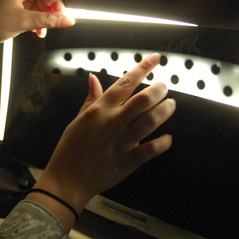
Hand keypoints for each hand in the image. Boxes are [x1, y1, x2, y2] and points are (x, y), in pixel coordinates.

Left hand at [0, 0, 74, 81]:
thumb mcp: (24, 22)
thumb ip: (48, 20)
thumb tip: (67, 19)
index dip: (55, 2)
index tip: (63, 14)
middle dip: (47, 11)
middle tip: (54, 23)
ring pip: (31, 5)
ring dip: (39, 17)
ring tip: (42, 30)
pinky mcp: (4, 8)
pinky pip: (23, 10)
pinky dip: (31, 19)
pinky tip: (34, 30)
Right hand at [27, 54, 175, 227]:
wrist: (67, 179)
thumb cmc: (70, 148)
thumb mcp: (78, 119)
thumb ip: (91, 99)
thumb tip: (93, 78)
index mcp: (100, 110)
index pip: (125, 83)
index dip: (142, 69)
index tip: (155, 59)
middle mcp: (113, 123)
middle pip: (142, 100)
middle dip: (158, 90)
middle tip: (165, 87)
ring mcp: (121, 142)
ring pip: (149, 121)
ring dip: (164, 111)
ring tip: (171, 105)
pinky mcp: (128, 161)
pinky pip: (150, 150)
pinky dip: (162, 143)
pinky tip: (168, 138)